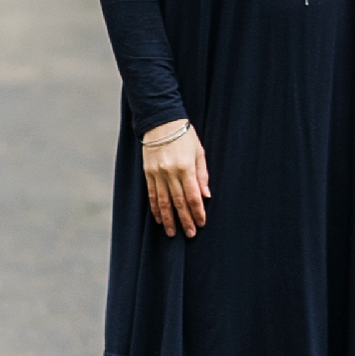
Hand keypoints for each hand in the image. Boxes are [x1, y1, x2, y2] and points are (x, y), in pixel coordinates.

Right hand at [143, 120, 208, 237]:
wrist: (161, 121)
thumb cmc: (184, 135)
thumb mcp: (199, 152)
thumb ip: (202, 174)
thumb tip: (206, 196)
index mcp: (186, 167)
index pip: (193, 196)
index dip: (197, 212)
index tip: (201, 223)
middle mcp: (170, 173)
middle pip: (178, 202)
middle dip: (185, 220)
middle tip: (190, 234)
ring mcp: (157, 174)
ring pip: (163, 202)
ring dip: (169, 219)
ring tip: (173, 233)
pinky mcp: (148, 173)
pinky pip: (152, 195)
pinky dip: (155, 208)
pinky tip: (159, 219)